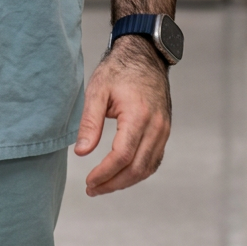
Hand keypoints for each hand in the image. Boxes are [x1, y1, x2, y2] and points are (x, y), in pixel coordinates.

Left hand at [74, 36, 170, 195]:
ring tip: (103, 185)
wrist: (144, 56)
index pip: (123, 156)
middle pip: (137, 168)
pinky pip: (154, 160)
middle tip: (93, 189)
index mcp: (138, 115)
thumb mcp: (97, 90)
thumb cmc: (119, 70)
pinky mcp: (165, 131)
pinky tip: (121, 174)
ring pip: (148, 168)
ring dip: (126, 181)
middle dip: (114, 183)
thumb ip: (90, 122)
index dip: (105, 173)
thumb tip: (81, 152)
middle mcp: (156, 126)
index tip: (89, 182)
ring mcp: (164, 130)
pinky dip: (138, 172)